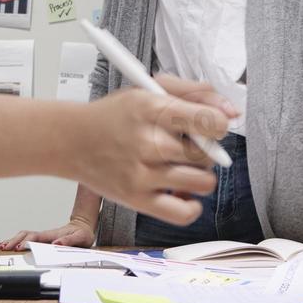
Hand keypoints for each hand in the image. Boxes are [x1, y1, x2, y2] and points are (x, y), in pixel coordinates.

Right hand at [0, 219, 95, 250]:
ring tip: (1, 246)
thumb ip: (70, 241)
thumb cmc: (82, 234)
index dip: (27, 242)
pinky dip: (15, 241)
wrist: (82, 227)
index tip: (19, 247)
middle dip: (14, 240)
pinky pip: (26, 238)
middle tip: (4, 247)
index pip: (37, 237)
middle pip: (26, 234)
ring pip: (23, 235)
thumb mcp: (81, 238)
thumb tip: (56, 243)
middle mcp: (45, 234)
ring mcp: (42, 236)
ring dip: (12, 240)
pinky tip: (8, 245)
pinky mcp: (41, 239)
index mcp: (53, 235)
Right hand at [73, 75, 234, 226]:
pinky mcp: (137, 199)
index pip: (206, 120)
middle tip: (191, 144)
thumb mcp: (150, 90)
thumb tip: (231, 110)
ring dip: (200, 175)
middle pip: (206, 153)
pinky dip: (191, 205)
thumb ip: (194, 93)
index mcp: (152, 109)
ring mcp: (142, 174)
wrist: (71, 141)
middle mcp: (147, 142)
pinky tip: (181, 190)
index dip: (219, 123)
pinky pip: (184, 213)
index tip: (215, 125)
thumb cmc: (115, 116)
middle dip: (207, 148)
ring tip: (184, 166)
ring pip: (202, 182)